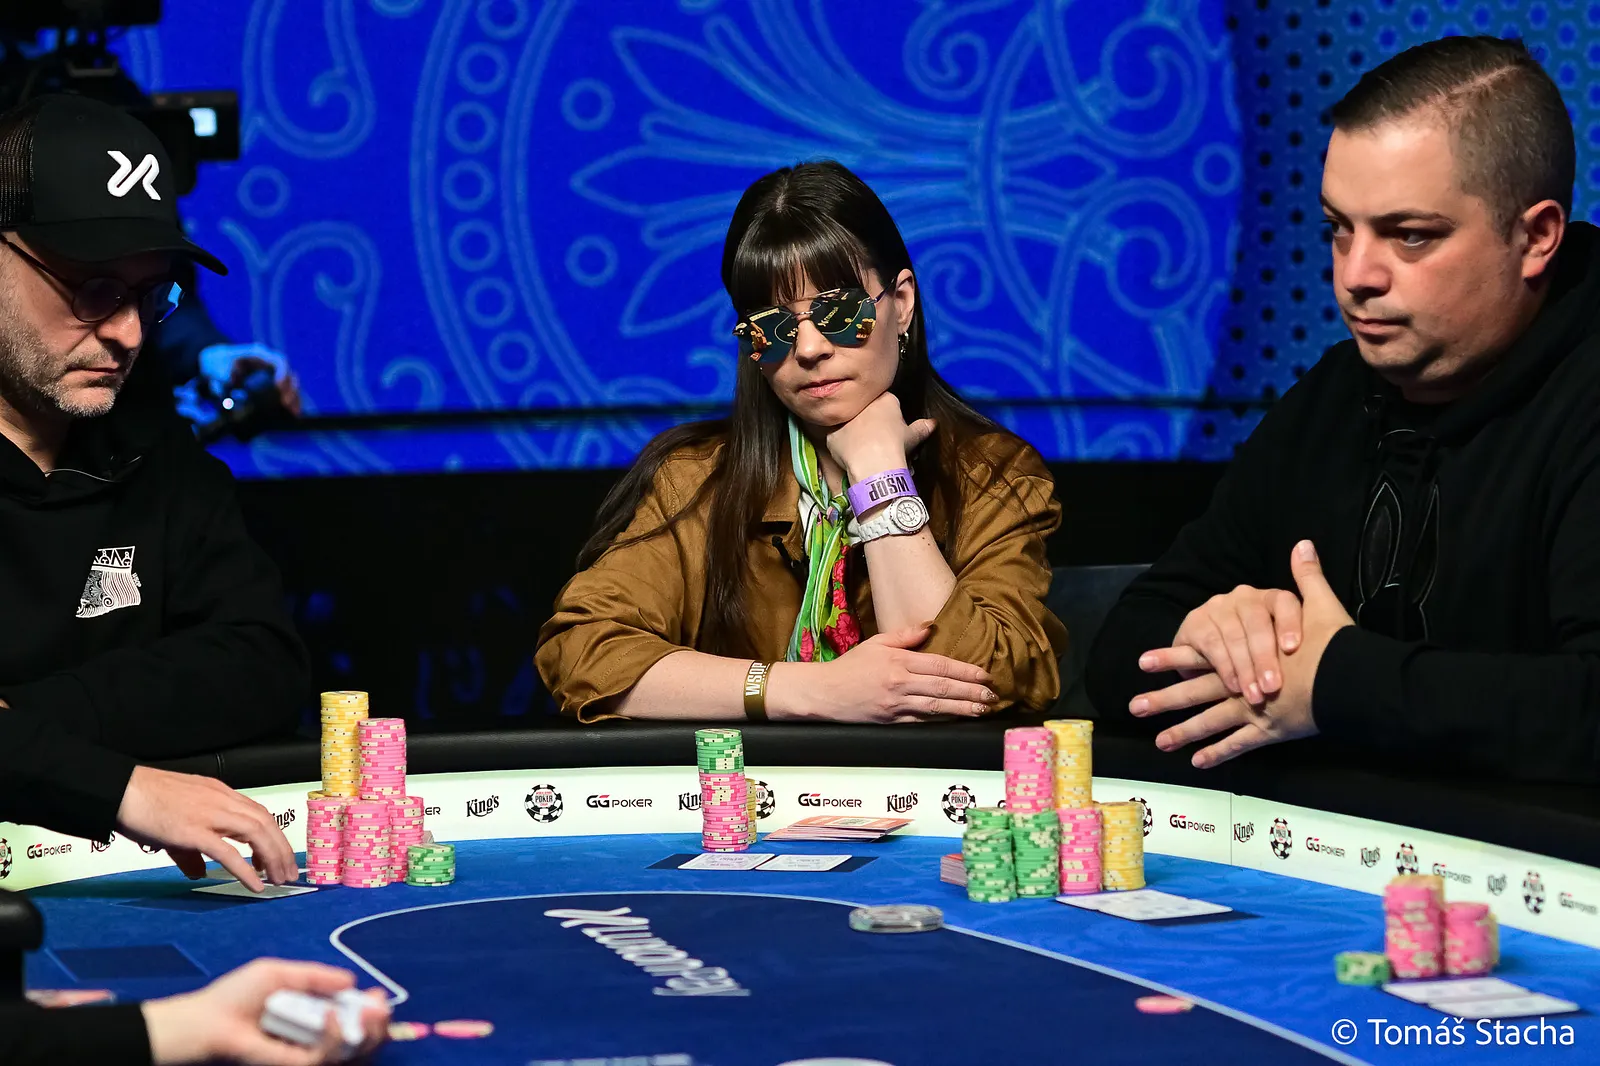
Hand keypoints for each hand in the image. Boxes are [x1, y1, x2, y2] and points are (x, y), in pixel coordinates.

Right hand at [116, 766, 298, 890]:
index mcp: (219, 794)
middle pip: (265, 823)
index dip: (273, 836)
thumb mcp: (175, 826)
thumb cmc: (144, 803)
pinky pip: (228, 852)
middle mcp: (221, 800)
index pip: (258, 814)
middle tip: (289, 874)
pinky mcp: (194, 831)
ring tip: (279, 879)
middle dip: (281, 849)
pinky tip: (257, 885)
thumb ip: (191, 851)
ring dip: (272, 858)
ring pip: (255, 833)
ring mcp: (209, 814)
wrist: (119, 790)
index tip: (278, 858)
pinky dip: (246, 869)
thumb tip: (199, 873)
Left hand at [142, 959, 389, 1065]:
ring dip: (367, 1030)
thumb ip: (314, 976)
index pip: (351, 1021)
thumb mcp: (278, 974)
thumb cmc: (234, 996)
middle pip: (360, 1042)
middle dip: (379, 1025)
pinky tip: (331, 1015)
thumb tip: (350, 980)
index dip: (371, 1012)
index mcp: (310, 1017)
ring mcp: (304, 1055)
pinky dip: (335, 1037)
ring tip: (368, 1008)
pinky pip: (325, 1057)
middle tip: (379, 1006)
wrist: (203, 1022)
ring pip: (351, 1053)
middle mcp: (311, 1040)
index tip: (379, 996)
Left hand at [198, 343, 302, 416]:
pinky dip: (289, 402)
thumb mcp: (217, 367)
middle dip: (291, 389)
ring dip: (294, 398)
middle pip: (289, 374)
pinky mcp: (271, 386)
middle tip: (287, 403)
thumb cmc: (218, 363)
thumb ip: (222, 375)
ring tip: (294, 412)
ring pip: (290, 385)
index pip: (279, 360)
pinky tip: (292, 414)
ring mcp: (272, 375)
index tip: (280, 385)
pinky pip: (285, 394)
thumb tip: (230, 385)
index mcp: (259, 355)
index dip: (283, 372)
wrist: (216, 365)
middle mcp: (270, 364)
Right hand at [770, 624, 996, 722]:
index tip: (985, 675)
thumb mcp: (876, 643)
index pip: (940, 665)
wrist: (825, 693)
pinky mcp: (892, 721)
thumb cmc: (851, 666)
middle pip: (944, 687)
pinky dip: (942, 720)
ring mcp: (897, 705)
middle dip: (972, 692)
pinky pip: (923, 720)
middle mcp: (900, 684)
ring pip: (937, 706)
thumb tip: (930, 627)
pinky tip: (957, 719)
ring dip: (963, 708)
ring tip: (983, 709)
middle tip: (993, 695)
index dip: (966, 670)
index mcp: (899, 662)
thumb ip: (905, 636)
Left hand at [823, 391, 934, 481]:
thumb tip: (933, 423)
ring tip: (863, 448)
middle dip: (869, 422)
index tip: (890, 428)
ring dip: (854, 432)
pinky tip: (851, 455)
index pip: (886, 402)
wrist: (874, 463)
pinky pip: (837, 438)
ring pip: (849, 423)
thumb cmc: (896, 446)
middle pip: (865, 410)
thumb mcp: (913, 436)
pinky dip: (843, 446)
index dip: (888, 416)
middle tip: (877, 439)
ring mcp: (844, 418)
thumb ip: (922, 427)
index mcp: (884, 399)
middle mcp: (862, 403)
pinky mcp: (832, 433)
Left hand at [1135, 540, 1353, 767]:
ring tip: (1158, 741)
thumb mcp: (1320, 605)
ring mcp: (1257, 711)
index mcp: (1249, 654)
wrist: (1357, 679)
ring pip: (1213, 722)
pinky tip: (1197, 762)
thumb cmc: (1337, 645)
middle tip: (1134, 706)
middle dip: (1165, 700)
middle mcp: (1245, 684)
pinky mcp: (1272, 731)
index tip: (1144, 661)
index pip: (1204, 654)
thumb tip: (1302, 544)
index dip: (1173, 657)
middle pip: (1198, 692)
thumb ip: (1305, 578)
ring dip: (1184, 732)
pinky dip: (1219, 753)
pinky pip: (1240, 744)